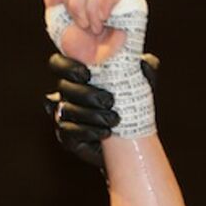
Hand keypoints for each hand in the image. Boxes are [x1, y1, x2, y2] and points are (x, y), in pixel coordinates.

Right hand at [43, 52, 157, 168]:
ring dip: (90, 114)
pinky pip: (68, 132)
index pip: (58, 64)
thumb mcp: (141, 88)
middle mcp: (66, 94)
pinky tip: (105, 132)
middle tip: (109, 100)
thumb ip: (143, 72)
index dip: (67, 66)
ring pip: (66, 110)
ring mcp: (64, 116)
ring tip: (114, 120)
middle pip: (63, 87)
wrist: (130, 144)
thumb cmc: (132, 108)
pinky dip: (87, 132)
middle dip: (86, 94)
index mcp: (77, 76)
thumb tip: (146, 61)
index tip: (87, 73)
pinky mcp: (67, 138)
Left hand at [45, 0, 128, 64]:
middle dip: (75, 4)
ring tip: (95, 28)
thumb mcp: (59, 21)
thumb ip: (54, 0)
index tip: (64, 11)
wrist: (102, 67)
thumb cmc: (83, 47)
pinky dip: (104, 5)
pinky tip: (104, 19)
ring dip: (90, 10)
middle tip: (82, 24)